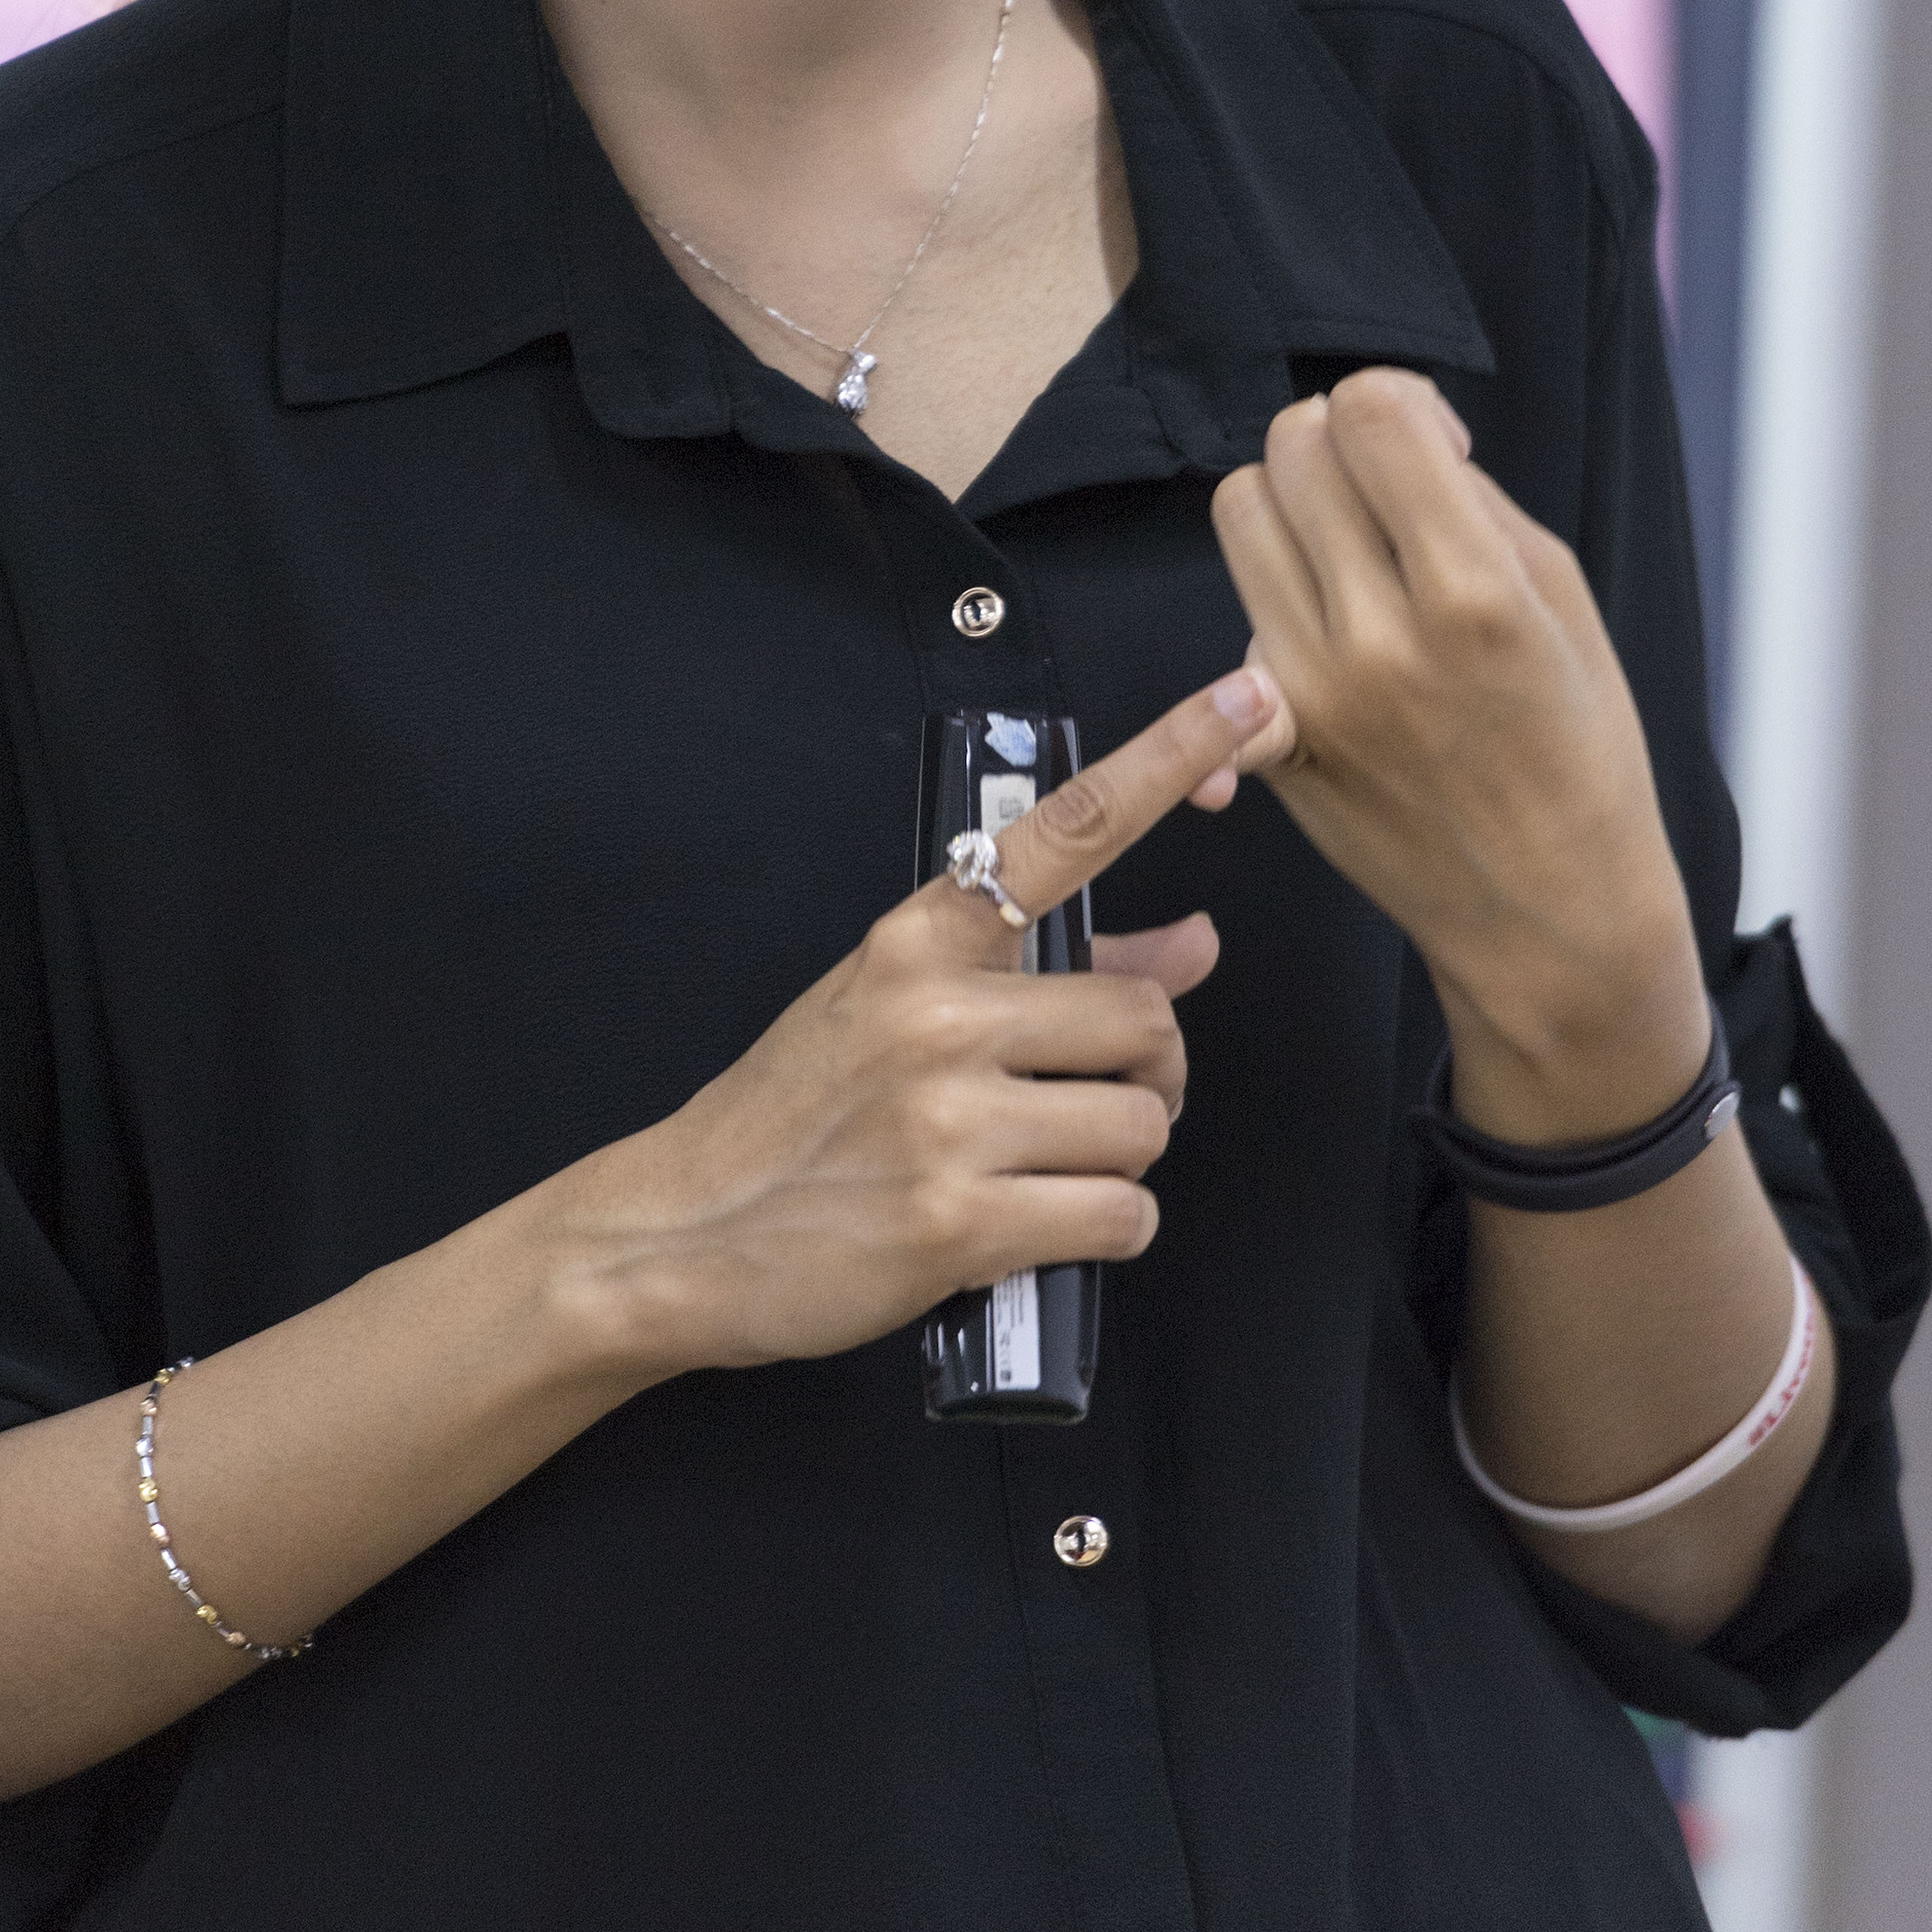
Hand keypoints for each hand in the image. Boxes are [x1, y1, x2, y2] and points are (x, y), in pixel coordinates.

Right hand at [573, 667, 1277, 1374]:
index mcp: (918, 942)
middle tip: (1093, 1103)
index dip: (1168, 757)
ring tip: (1046, 1171)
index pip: (1068, 832)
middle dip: (1148, 1076)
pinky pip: (1121, 1216)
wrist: (685, 1230)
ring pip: (1143, 1126)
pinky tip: (1042, 1228)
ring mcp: (948, 1119)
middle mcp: (937, 1015)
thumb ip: (1048, 969)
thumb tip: (1192, 945)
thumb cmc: (794, 1119)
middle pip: (1145, 1019)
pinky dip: (1106, 1231)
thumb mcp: (895, 1009)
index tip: (1246, 700)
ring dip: (1121, 1163)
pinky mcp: (961, 1223)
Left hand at [1209, 372, 1706, 1136]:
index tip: (1430, 453)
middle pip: (1290, 450)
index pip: (1368, 409)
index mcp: (1472, 589)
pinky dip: (1269, 621)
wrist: (1550, 909)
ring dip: (1292, 513)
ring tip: (1353, 560)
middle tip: (1387, 499)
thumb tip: (1402, 432)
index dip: (1396, 405)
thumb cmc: (1578, 748)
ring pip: (1240, 516)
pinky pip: (1232, 629)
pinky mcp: (1275, 741)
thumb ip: (1472, 500)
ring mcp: (1313, 692)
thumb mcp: (1563, 598)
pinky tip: (1319, 645)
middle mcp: (1378, 636)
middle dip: (1339, 448)